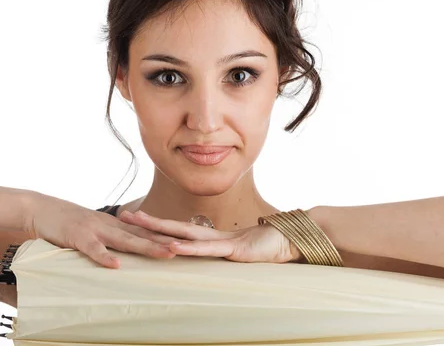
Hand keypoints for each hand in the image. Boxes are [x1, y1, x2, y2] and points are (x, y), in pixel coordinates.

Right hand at [23, 193, 187, 268]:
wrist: (43, 210)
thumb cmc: (72, 222)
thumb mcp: (98, 228)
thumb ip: (116, 236)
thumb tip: (134, 247)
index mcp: (118, 224)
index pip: (147, 230)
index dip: (167, 236)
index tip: (187, 242)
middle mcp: (111, 225)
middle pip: (143, 234)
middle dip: (165, 241)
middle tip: (187, 248)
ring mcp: (96, 229)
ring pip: (125, 239)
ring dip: (146, 247)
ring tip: (166, 254)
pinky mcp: (78, 237)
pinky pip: (93, 248)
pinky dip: (105, 256)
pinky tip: (116, 265)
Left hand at [119, 210, 303, 262]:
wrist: (288, 239)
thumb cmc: (267, 246)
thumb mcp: (241, 251)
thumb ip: (227, 252)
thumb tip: (217, 256)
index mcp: (212, 238)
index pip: (180, 230)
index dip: (159, 226)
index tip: (139, 221)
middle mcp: (211, 236)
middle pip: (174, 227)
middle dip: (149, 222)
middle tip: (126, 215)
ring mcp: (219, 241)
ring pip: (184, 233)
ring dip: (159, 229)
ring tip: (138, 224)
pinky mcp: (230, 249)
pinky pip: (204, 249)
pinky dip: (187, 248)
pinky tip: (171, 246)